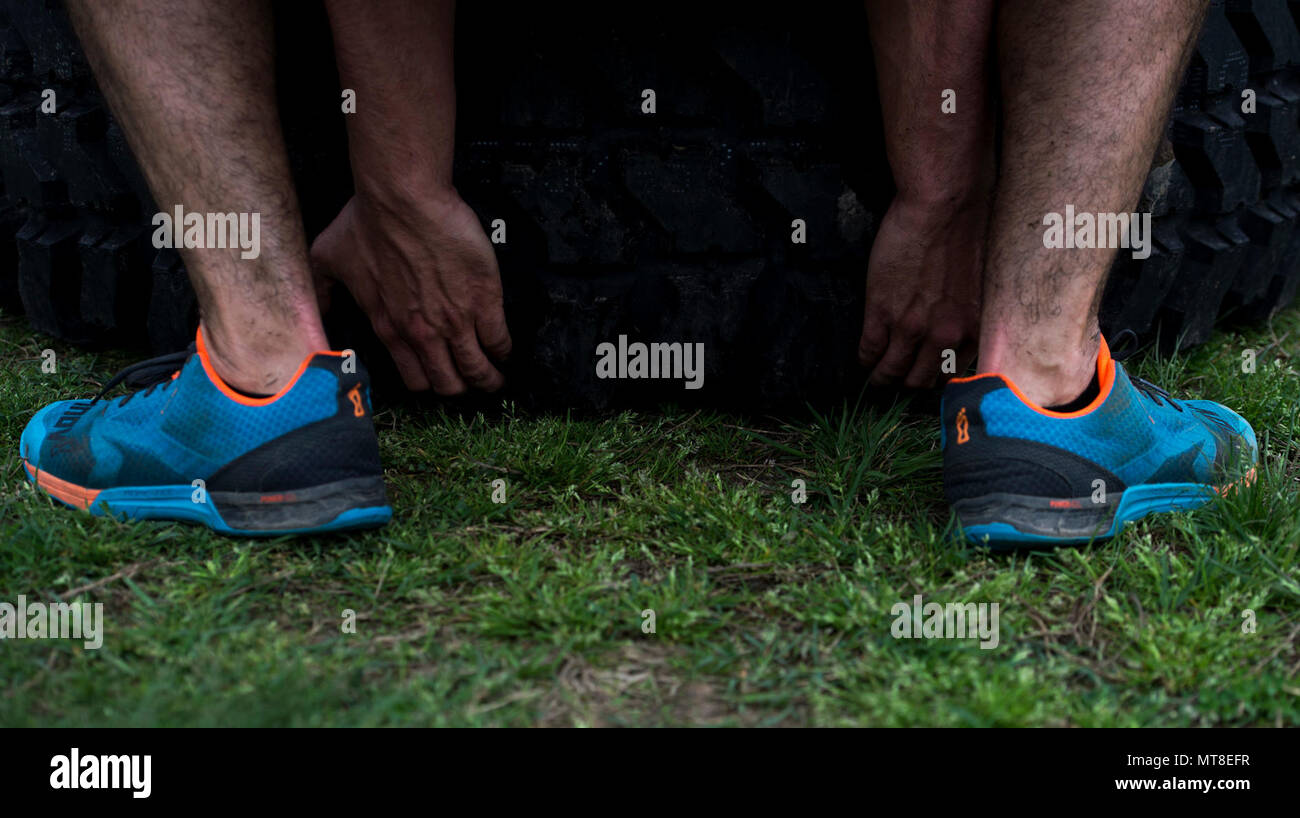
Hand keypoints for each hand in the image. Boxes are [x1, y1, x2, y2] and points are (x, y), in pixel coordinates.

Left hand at [311, 190, 510, 393]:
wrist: (403, 199)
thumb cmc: (368, 222)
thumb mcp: (329, 258)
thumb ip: (323, 289)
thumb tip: (316, 307)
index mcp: (388, 328)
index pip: (414, 379)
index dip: (429, 383)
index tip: (438, 375)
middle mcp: (422, 334)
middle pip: (449, 384)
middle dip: (461, 386)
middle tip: (471, 380)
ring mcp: (455, 321)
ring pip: (477, 370)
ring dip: (489, 379)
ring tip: (496, 377)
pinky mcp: (484, 302)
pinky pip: (499, 341)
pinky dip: (503, 348)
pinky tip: (504, 346)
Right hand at [858, 197, 985, 388]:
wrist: (944, 208)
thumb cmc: (963, 237)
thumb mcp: (973, 290)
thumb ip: (961, 317)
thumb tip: (943, 335)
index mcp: (970, 331)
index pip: (948, 376)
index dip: (930, 378)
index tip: (920, 375)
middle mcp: (943, 337)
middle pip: (918, 381)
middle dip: (904, 383)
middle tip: (894, 379)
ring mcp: (910, 327)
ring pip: (891, 372)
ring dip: (879, 378)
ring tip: (873, 377)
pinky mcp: (882, 312)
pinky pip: (869, 350)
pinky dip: (864, 358)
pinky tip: (863, 356)